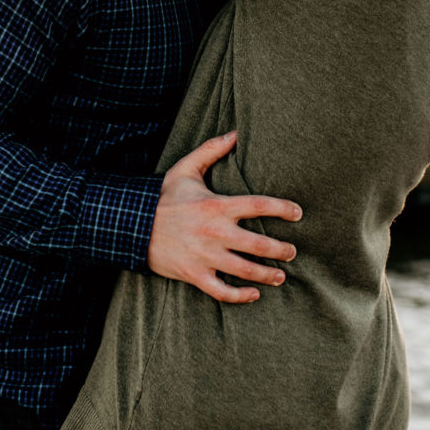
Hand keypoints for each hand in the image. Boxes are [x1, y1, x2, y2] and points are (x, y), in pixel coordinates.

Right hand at [147, 131, 301, 303]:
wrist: (132, 224)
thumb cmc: (163, 197)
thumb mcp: (185, 169)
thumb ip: (211, 150)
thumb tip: (236, 133)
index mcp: (216, 205)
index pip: (258, 205)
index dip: (282, 209)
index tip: (298, 213)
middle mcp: (214, 232)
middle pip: (259, 244)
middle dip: (281, 250)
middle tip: (292, 252)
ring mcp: (205, 256)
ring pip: (245, 270)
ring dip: (267, 275)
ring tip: (281, 276)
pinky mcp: (194, 274)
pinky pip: (222, 291)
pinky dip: (240, 296)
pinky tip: (253, 295)